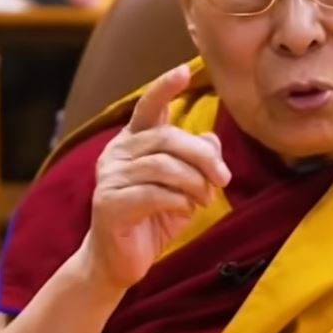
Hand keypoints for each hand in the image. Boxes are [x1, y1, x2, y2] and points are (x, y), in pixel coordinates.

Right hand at [83, 66, 231, 290]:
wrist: (120, 261)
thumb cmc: (155, 216)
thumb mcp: (185, 185)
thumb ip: (198, 159)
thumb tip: (212, 138)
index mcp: (134, 142)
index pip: (148, 107)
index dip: (165, 88)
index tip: (183, 71)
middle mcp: (117, 153)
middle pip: (167, 137)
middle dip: (202, 156)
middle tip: (223, 179)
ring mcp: (109, 178)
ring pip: (163, 166)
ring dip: (194, 182)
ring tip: (205, 199)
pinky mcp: (109, 204)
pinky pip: (154, 193)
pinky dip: (180, 201)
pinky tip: (186, 209)